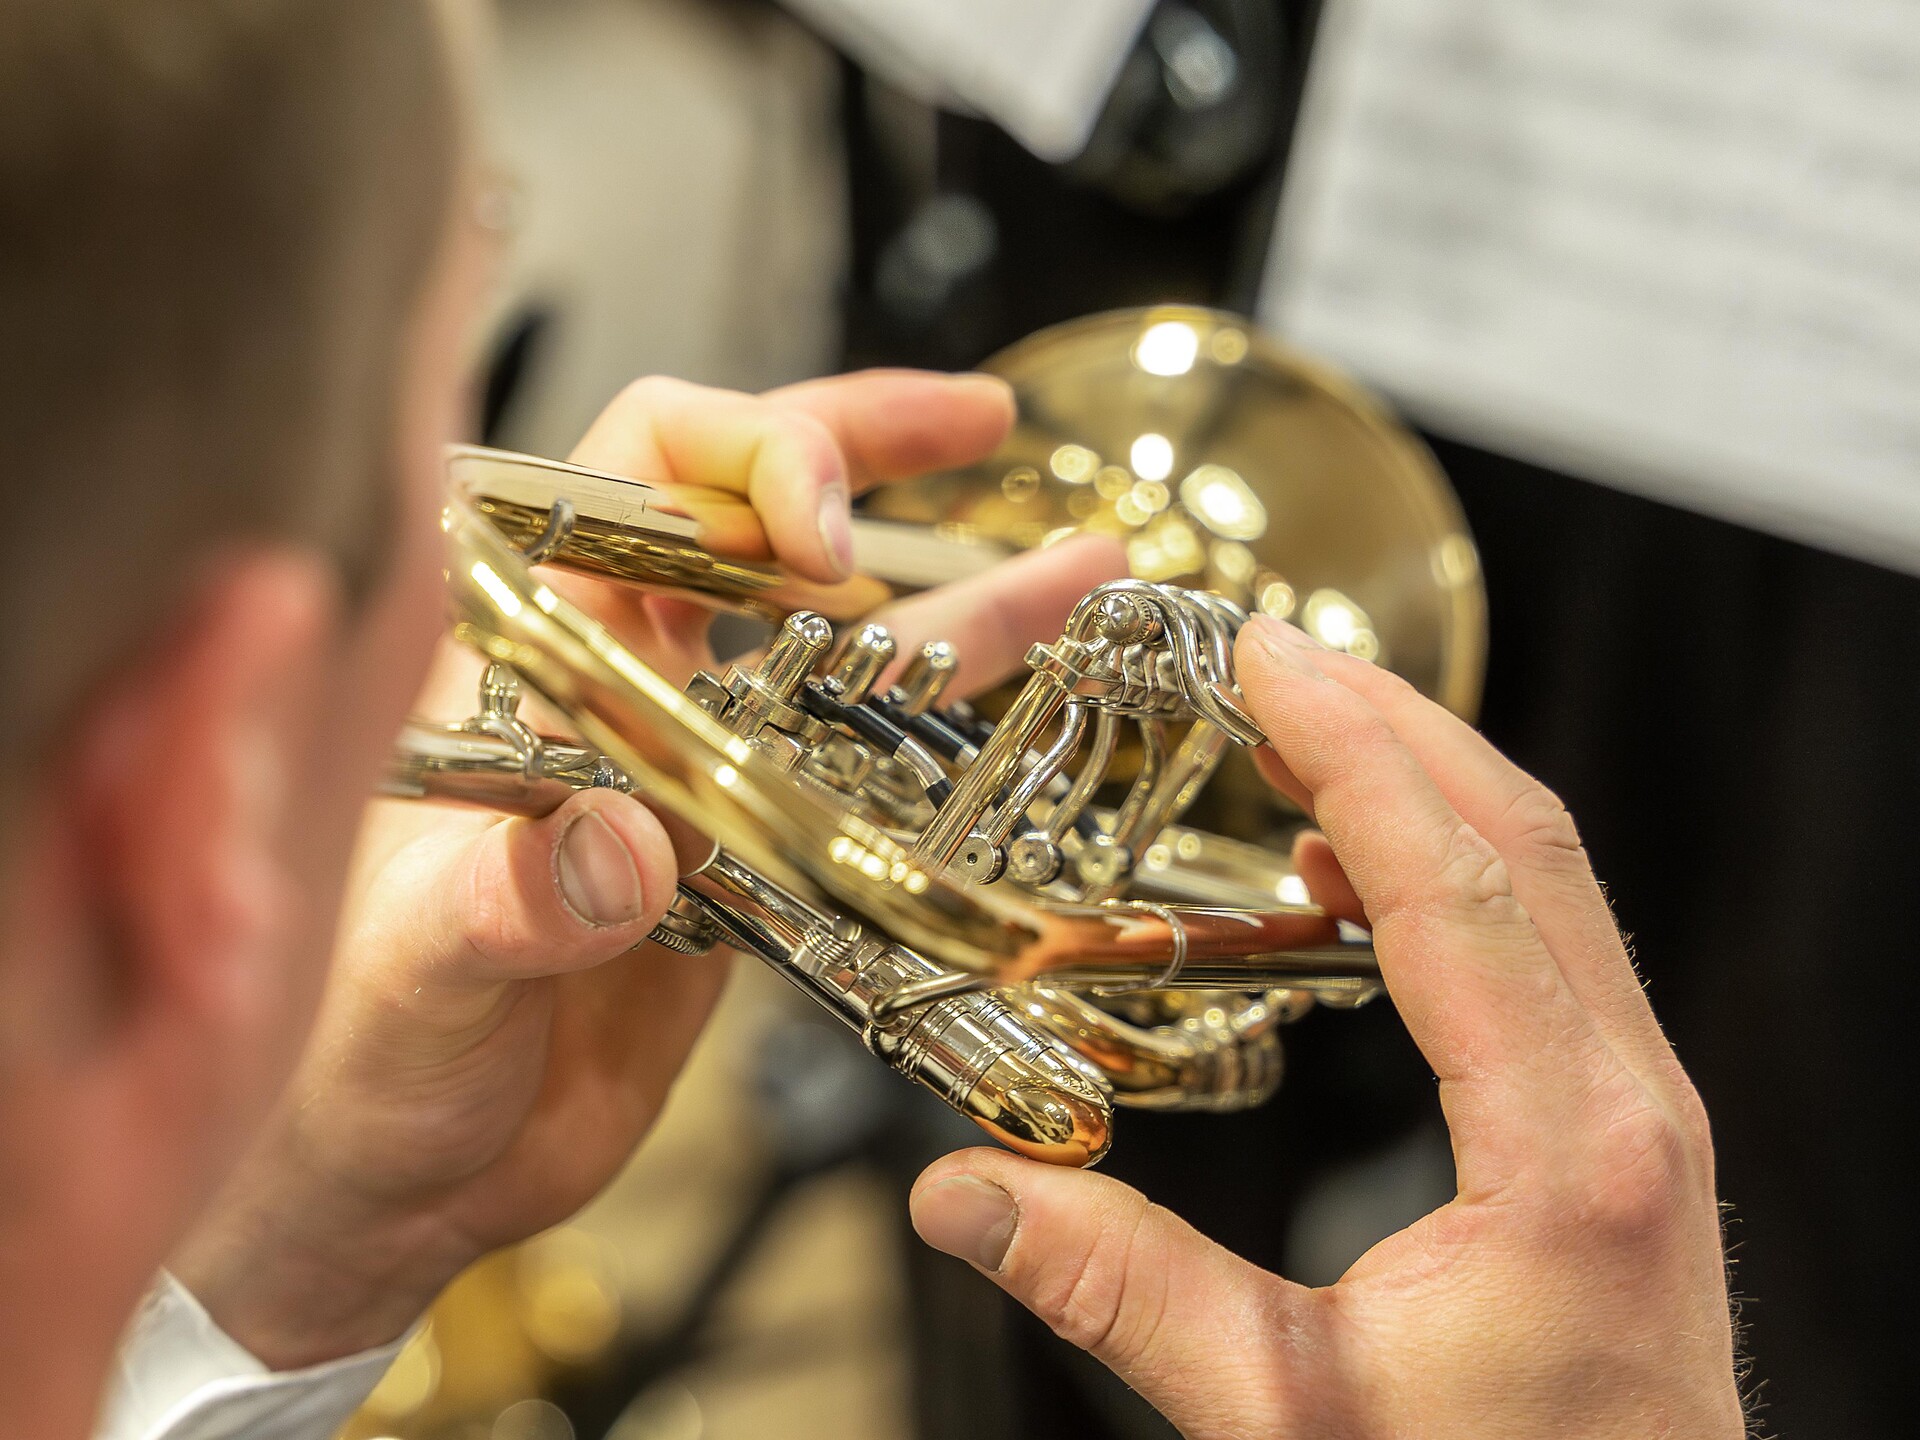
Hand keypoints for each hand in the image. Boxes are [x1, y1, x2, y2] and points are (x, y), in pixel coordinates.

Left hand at [170, 370, 1128, 1367]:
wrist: (414, 1170)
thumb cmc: (369, 1054)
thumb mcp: (417, 971)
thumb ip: (507, 901)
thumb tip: (622, 844)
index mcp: (530, 656)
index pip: (635, 472)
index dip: (744, 463)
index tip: (832, 531)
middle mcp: (622, 679)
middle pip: (752, 510)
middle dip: (864, 450)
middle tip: (977, 424)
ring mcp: (698, 759)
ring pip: (841, 637)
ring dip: (959, 591)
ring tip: (1084, 560)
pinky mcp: (756, 848)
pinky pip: (867, 757)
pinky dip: (955, 721)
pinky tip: (1041, 691)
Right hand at [910, 615, 1744, 1439]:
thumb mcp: (1288, 1417)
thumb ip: (1121, 1294)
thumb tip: (965, 1195)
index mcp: (1563, 1148)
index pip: (1457, 882)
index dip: (1355, 749)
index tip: (1265, 657)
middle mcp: (1629, 1102)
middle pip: (1524, 836)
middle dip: (1391, 720)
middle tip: (1263, 651)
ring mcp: (1640, 1109)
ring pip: (1549, 877)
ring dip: (1428, 779)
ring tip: (1302, 725)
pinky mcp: (1619, 1129)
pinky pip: (1547, 943)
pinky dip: (1452, 864)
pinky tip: (1357, 876)